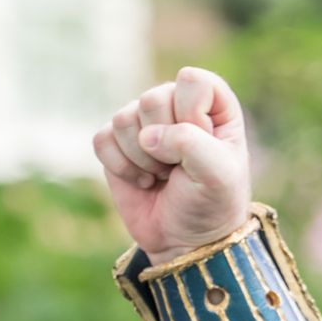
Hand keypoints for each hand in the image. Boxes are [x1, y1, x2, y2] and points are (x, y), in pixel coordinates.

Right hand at [92, 67, 251, 264]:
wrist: (185, 239)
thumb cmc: (212, 204)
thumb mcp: (219, 175)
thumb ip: (191, 143)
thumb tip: (147, 136)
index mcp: (215, 106)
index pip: (193, 80)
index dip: (192, 114)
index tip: (205, 144)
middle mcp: (178, 106)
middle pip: (152, 99)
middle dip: (165, 143)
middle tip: (180, 168)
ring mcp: (144, 123)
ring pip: (123, 119)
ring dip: (143, 158)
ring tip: (164, 175)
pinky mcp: (116, 142)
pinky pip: (102, 139)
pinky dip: (121, 167)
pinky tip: (143, 180)